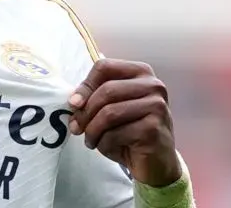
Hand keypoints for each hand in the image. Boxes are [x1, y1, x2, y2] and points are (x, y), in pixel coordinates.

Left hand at [68, 58, 181, 187]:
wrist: (156, 162)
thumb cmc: (130, 132)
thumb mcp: (111, 109)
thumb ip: (94, 98)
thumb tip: (74, 101)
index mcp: (140, 72)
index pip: (104, 67)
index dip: (85, 86)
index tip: (74, 104)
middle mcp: (153, 85)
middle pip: (106, 91)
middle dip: (85, 112)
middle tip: (76, 128)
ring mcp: (156, 106)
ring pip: (109, 113)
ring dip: (93, 130)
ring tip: (91, 140)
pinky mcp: (154, 129)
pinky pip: (116, 134)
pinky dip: (104, 144)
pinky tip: (108, 149)